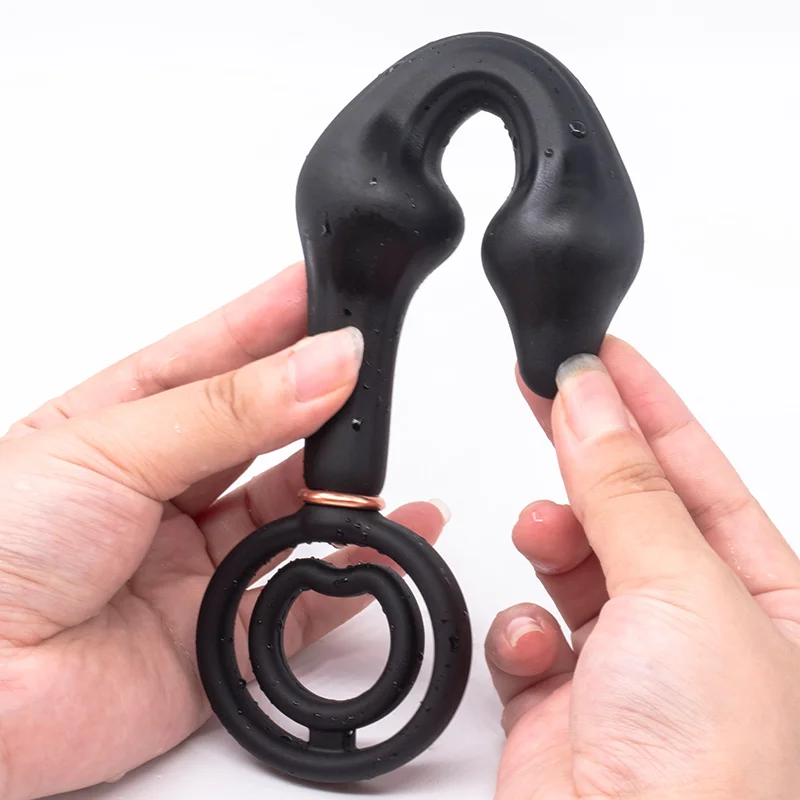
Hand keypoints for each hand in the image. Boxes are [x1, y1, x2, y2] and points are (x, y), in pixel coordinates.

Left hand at [0, 262, 447, 799]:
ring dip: (340, 485)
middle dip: (317, 401)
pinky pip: (307, 598)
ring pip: (291, 510)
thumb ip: (228, 409)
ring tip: (371, 461)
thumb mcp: (109, 447)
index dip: (271, 320)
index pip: (212, 356)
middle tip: (365, 376)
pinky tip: (391, 537)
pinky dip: (356, 571)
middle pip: (263, 432)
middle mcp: (163, 491)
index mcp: (120, 428)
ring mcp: (195, 561)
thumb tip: (321, 364)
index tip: (330, 293)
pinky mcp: (221, 632)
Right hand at [487, 338, 799, 799]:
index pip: (702, 476)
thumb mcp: (684, 590)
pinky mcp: (563, 705)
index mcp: (771, 603)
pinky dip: (524, 630)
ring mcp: (629, 670)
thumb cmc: (714, 775)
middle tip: (546, 389)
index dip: (651, 408)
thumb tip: (589, 401)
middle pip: (632, 511)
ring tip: (543, 532)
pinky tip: (536, 647)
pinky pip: (531, 635)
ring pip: (575, 565)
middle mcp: (702, 634)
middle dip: (588, 453)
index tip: (602, 355)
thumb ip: (624, 488)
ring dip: (553, 542)